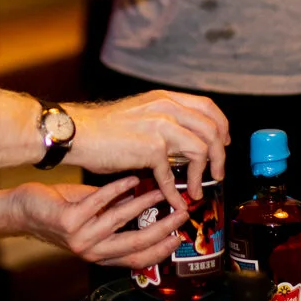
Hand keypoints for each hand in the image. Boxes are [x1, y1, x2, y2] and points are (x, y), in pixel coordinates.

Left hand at [14, 177, 187, 268]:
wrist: (23, 211)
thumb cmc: (59, 211)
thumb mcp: (92, 218)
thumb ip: (117, 214)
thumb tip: (148, 202)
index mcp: (99, 254)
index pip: (137, 260)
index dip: (161, 251)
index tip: (181, 237)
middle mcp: (91, 251)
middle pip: (135, 244)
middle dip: (162, 229)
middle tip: (181, 213)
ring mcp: (79, 237)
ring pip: (121, 221)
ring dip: (144, 204)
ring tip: (159, 191)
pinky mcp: (69, 220)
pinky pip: (100, 201)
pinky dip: (118, 188)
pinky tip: (131, 179)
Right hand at [67, 91, 228, 210]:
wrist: (77, 133)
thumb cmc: (102, 129)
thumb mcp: (140, 114)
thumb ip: (163, 122)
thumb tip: (183, 144)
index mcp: (165, 99)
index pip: (208, 107)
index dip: (221, 127)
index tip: (223, 144)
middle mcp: (166, 108)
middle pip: (212, 129)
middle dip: (219, 155)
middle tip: (217, 172)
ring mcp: (160, 127)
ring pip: (202, 150)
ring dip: (202, 174)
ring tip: (196, 189)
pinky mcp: (151, 148)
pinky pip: (172, 174)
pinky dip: (176, 192)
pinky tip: (174, 202)